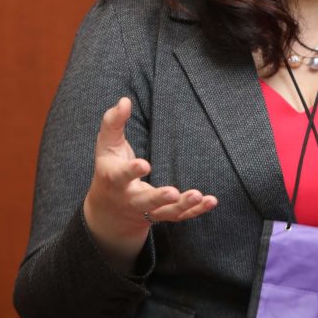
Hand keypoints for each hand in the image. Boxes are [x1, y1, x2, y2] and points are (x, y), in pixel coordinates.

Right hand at [83, 98, 217, 267]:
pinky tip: (210, 201)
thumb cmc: (110, 166)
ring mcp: (147, 210)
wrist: (109, 208)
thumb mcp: (106, 144)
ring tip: (198, 196)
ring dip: (182, 206)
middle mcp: (130, 199)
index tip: (144, 164)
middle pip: (144, 202)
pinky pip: (180, 216)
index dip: (132, 171)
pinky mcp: (162, 214)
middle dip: (158, 198)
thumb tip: (124, 101)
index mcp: (114, 179)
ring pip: (165, 212)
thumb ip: (113, 122)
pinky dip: (196, 211)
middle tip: (173, 193)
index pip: (121, 176)